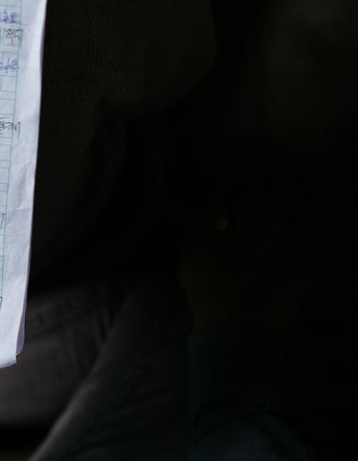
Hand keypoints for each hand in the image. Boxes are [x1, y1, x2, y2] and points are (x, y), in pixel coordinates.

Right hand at [177, 177, 314, 335]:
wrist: (233, 328)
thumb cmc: (206, 281)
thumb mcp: (191, 240)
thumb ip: (205, 207)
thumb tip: (221, 189)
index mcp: (255, 216)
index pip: (253, 182)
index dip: (241, 180)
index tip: (232, 185)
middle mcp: (285, 227)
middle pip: (280, 196)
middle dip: (264, 192)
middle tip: (250, 199)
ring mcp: (302, 250)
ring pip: (302, 216)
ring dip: (286, 210)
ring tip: (274, 216)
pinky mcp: (309, 271)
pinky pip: (317, 244)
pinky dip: (307, 234)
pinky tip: (296, 238)